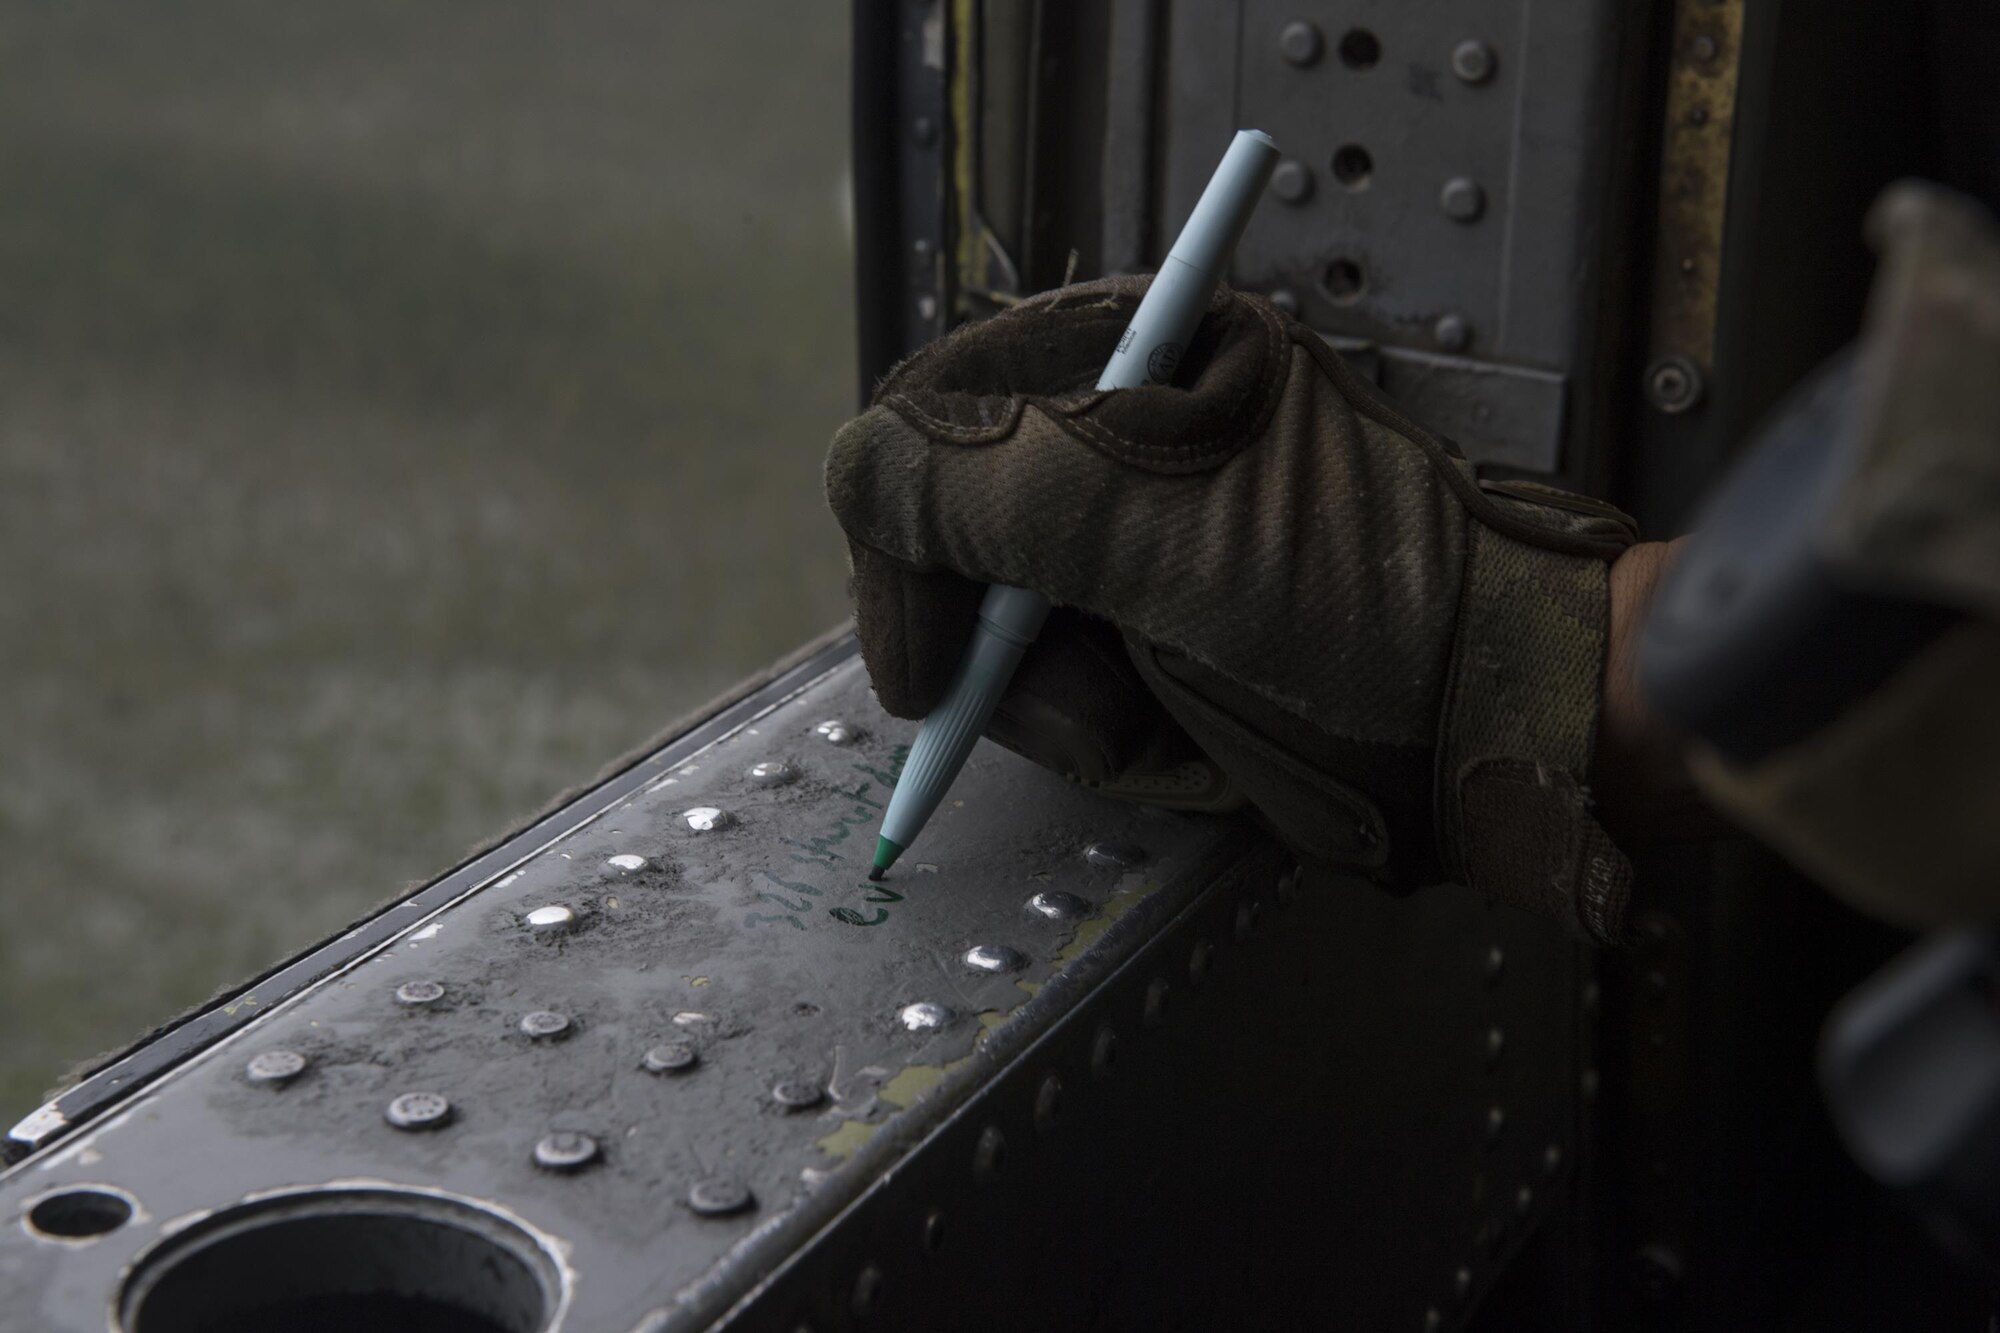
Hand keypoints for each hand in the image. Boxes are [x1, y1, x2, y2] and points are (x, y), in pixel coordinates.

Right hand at [827, 276, 1641, 941]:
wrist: (1503, 733)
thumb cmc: (1366, 610)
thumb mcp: (1163, 533)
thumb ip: (988, 485)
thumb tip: (855, 469)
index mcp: (1143, 352)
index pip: (940, 421)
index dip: (908, 544)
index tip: (924, 668)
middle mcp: (1130, 433)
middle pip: (958, 535)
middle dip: (1005, 650)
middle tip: (1082, 719)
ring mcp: (1143, 536)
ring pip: (1005, 631)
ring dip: (1062, 706)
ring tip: (1154, 728)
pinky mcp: (1162, 626)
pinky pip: (1068, 687)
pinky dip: (1108, 735)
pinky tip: (1182, 742)